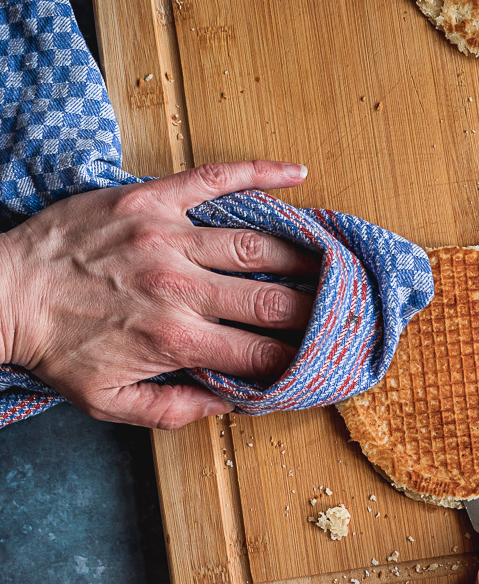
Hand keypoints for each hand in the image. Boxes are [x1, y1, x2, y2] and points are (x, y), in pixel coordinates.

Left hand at [0, 160, 319, 429]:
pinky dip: (261, 174)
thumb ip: (173, 410)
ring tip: (328, 256)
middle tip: (341, 306)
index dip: (297, 359)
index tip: (319, 356)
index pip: (259, 354)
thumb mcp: (108, 403)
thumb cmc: (55, 348)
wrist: (2, 294)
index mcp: (175, 340)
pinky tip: (297, 175)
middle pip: (271, 299)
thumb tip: (228, 404)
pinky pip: (216, 179)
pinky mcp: (151, 200)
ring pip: (256, 243)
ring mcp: (168, 238)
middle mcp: (181, 288)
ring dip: (302, 251)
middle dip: (314, 309)